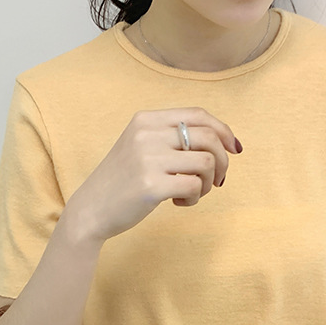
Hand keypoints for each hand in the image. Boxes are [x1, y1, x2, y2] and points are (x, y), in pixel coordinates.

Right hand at [64, 107, 239, 242]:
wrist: (91, 210)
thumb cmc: (122, 182)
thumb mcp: (140, 147)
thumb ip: (171, 138)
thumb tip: (222, 142)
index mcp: (145, 120)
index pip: (198, 114)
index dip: (223, 131)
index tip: (234, 149)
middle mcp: (147, 134)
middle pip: (208, 137)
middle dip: (223, 161)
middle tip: (218, 181)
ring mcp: (148, 159)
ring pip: (207, 161)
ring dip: (208, 182)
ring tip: (194, 192)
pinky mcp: (151, 185)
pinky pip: (195, 185)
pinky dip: (195, 197)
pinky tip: (180, 201)